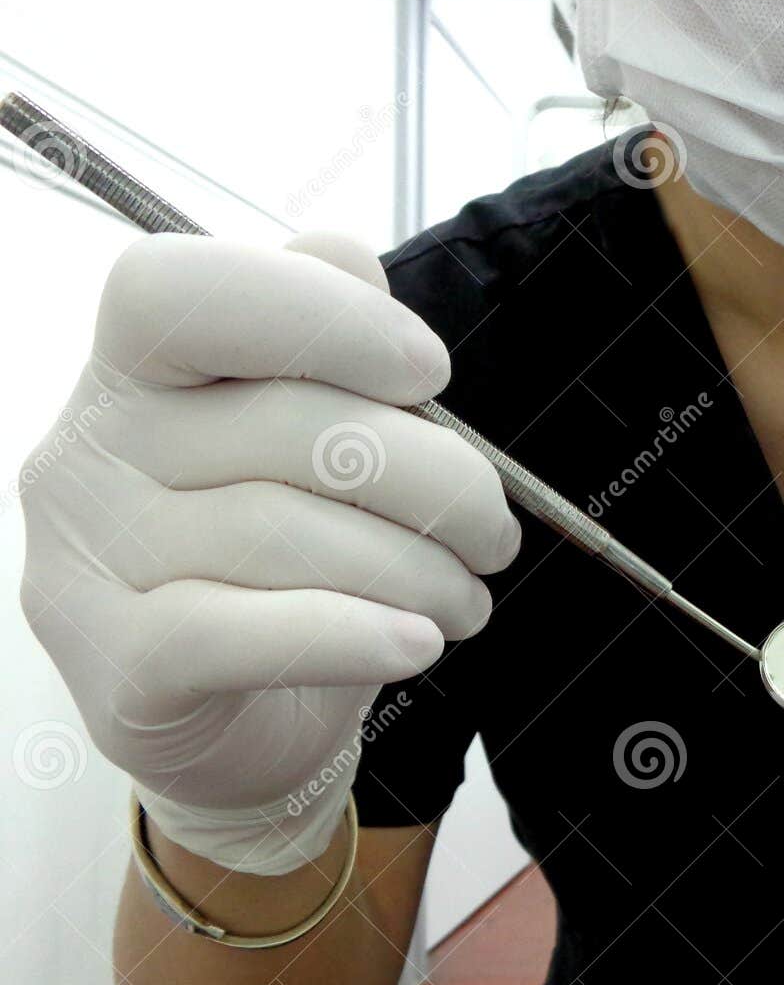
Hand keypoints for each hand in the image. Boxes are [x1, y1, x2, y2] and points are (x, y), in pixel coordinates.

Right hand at [20, 233, 519, 874]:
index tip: (430, 374)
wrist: (245, 726)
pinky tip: (417, 642)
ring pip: (284, 534)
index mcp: (135, 370)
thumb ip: (323, 344)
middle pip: (285, 429)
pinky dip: (355, 635)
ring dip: (418, 570)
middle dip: (434, 481)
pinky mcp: (122, 671)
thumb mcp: (313, 442)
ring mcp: (92, 566)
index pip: (183, 293)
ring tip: (465, 598)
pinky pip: (246, 637)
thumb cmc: (291, 564)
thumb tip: (348, 257)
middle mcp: (93, 453)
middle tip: (491, 532)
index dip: (321, 315)